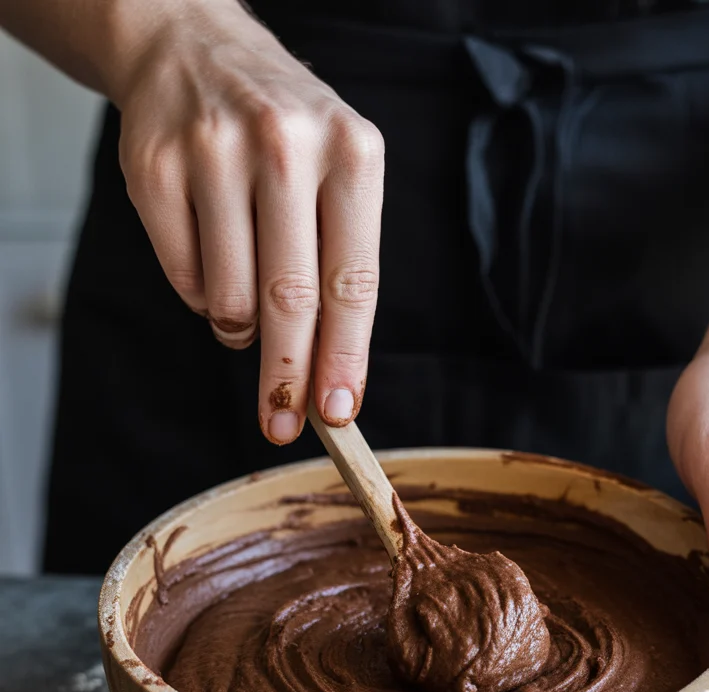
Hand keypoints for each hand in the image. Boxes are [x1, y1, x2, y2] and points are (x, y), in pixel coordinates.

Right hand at [114, 0, 383, 442]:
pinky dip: (199, 294)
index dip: (344, 358)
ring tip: (247, 308)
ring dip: (240, 329)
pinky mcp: (153, 167)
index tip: (337, 411)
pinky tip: (211, 259)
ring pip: (230, 297)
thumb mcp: (337, 174)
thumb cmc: (283, 134)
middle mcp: (285, 146)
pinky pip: (182, 275)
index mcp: (351, 153)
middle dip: (287, 378)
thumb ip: (338, 266)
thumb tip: (326, 378)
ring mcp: (213, 152)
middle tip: (281, 423)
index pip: (352, 282)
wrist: (193, 47)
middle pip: (290, 301)